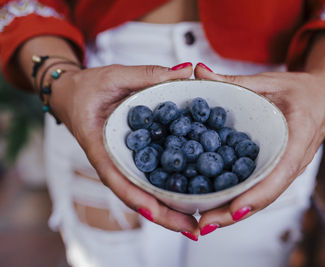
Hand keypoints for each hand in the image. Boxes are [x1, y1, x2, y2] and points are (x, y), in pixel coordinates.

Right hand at [49, 63, 200, 235]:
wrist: (74, 95)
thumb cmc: (88, 88)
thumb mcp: (115, 76)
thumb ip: (148, 74)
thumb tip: (186, 70)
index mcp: (100, 147)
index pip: (116, 177)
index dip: (136, 197)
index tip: (157, 212)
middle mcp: (114, 162)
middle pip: (137, 195)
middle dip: (164, 215)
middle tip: (195, 228)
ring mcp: (124, 164)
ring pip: (146, 192)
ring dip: (170, 209)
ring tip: (199, 220)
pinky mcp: (134, 160)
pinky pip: (152, 178)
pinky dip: (170, 189)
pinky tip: (194, 194)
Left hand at [193, 57, 324, 234]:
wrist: (323, 97)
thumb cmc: (300, 90)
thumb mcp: (268, 81)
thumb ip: (233, 81)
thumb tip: (197, 73)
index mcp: (299, 136)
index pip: (280, 172)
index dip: (257, 194)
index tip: (233, 210)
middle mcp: (295, 160)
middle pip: (266, 194)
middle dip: (235, 213)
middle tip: (203, 223)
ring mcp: (288, 168)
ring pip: (262, 197)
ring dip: (234, 212)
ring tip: (204, 221)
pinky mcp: (280, 169)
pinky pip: (261, 188)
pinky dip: (240, 199)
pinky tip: (216, 205)